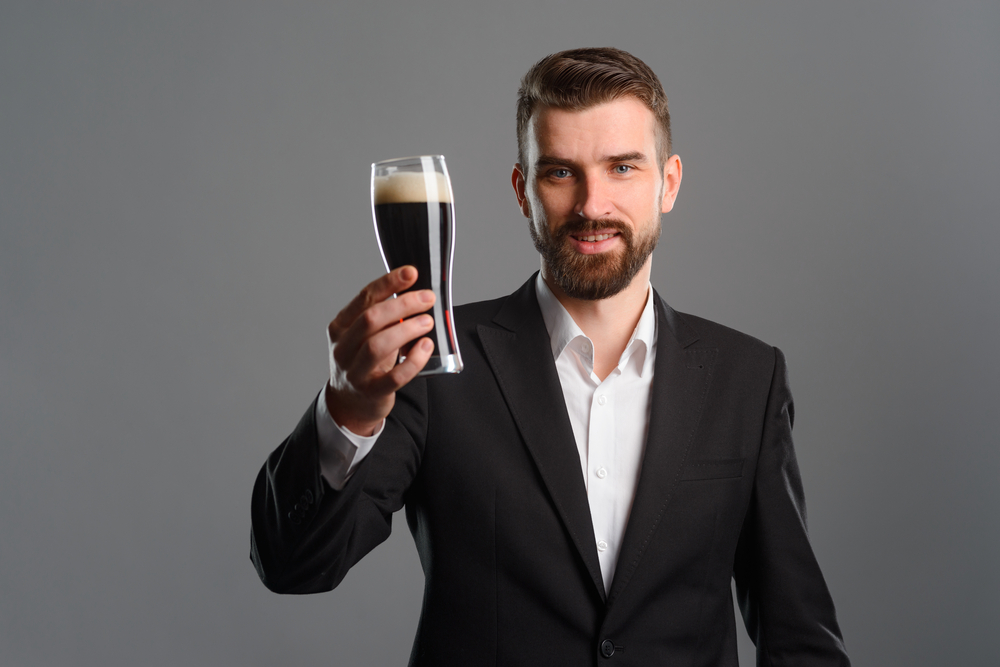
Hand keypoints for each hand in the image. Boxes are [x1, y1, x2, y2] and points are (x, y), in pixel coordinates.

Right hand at [326, 266, 435, 435]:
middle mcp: (343, 348)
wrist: (349, 402)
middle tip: (427, 298)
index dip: (389, 283)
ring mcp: (355, 372)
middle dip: (402, 305)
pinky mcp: (371, 392)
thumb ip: (382, 316)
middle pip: (371, 319)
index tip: (411, 273)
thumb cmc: (363, 362)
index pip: (364, 298)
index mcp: (340, 327)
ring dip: (407, 330)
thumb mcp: (364, 335)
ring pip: (378, 346)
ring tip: (427, 321)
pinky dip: (413, 361)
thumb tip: (414, 291)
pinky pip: (394, 377)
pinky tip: (425, 348)